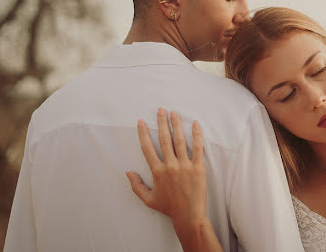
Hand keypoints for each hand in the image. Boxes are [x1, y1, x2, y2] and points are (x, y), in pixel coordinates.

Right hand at [126, 108, 207, 231]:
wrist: (189, 215)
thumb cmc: (169, 208)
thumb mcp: (148, 199)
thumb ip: (136, 186)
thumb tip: (127, 172)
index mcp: (157, 172)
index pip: (147, 148)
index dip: (143, 133)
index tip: (141, 121)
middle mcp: (170, 166)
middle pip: (164, 139)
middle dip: (161, 122)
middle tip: (161, 109)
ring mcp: (184, 166)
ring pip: (179, 141)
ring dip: (176, 125)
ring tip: (174, 113)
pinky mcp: (198, 167)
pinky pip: (198, 148)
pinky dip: (197, 135)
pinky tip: (195, 124)